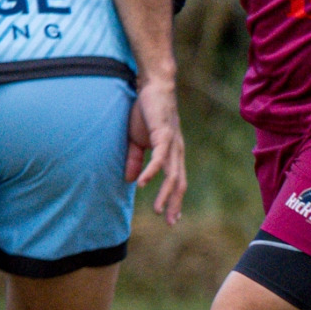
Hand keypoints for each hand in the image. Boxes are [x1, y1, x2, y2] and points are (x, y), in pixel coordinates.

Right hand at [126, 80, 186, 224]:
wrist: (151, 87)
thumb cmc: (145, 112)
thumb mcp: (136, 141)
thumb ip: (135, 160)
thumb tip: (131, 180)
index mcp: (172, 153)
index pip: (177, 181)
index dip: (175, 199)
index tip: (172, 218)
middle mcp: (176, 151)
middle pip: (179, 182)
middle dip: (175, 203)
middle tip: (171, 222)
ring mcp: (172, 143)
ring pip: (172, 175)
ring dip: (166, 194)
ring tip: (159, 211)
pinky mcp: (163, 134)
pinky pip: (159, 158)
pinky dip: (152, 173)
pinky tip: (143, 185)